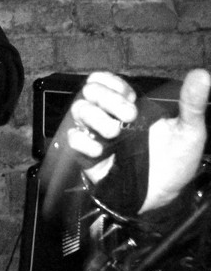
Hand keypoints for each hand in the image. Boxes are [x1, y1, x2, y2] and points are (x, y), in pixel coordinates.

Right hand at [68, 69, 208, 212]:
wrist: (165, 196)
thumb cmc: (176, 161)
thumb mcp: (188, 132)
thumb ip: (191, 104)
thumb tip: (202, 75)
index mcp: (128, 105)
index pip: (105, 80)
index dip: (112, 83)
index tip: (130, 96)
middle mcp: (107, 115)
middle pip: (89, 91)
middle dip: (107, 99)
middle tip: (129, 115)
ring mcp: (95, 134)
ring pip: (79, 110)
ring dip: (95, 117)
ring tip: (115, 132)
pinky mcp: (86, 154)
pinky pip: (73, 139)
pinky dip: (83, 142)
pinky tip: (101, 150)